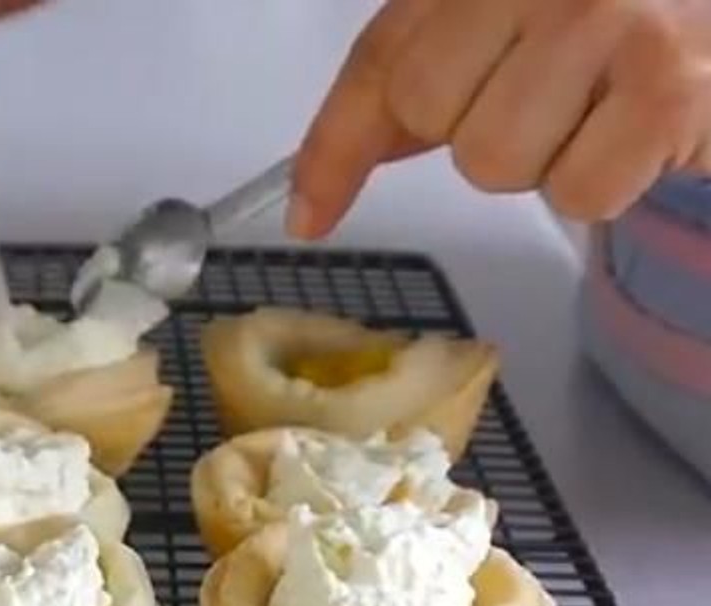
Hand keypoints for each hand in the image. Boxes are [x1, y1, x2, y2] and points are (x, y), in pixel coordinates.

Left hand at [289, 0, 710, 239]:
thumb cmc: (622, 10)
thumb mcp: (513, 13)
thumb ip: (430, 67)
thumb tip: (328, 176)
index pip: (383, 59)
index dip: (334, 147)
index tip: (308, 214)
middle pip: (429, 112)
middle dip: (472, 129)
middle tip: (547, 93)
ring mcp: (613, 20)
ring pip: (495, 161)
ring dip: (541, 159)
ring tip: (598, 104)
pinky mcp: (669, 87)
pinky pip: (577, 193)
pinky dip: (602, 184)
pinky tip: (637, 127)